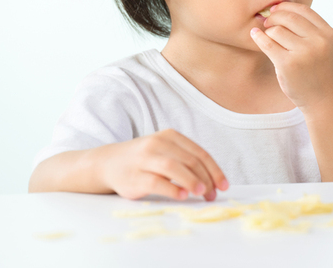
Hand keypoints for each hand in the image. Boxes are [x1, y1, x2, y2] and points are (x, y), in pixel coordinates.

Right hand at [101, 129, 228, 200]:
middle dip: (206, 179)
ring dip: (192, 181)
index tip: (224, 185)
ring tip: (203, 193)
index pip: (199, 153)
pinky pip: (157, 182)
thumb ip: (186, 159)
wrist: (108, 162)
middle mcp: (157, 144)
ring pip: (174, 168)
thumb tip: (213, 180)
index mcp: (170, 136)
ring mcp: (144, 159)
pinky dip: (172, 189)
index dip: (214, 170)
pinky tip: (183, 196)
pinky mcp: (134, 176)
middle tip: (213, 194)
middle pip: (190, 161)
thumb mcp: (165, 150)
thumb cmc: (144, 159)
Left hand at [250, 2, 332, 111]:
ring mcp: (303, 53)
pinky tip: (255, 35)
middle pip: (288, 16)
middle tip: (268, 23)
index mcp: (328, 33)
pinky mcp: (288, 64)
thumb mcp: (323, 46)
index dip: (286, 6)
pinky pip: (267, 43)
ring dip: (268, 32)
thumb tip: (278, 9)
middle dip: (274, 17)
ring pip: (276, 30)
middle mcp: (318, 41)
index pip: (303, 9)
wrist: (324, 100)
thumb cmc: (319, 71)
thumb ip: (308, 29)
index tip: (276, 9)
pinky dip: (259, 37)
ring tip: (269, 38)